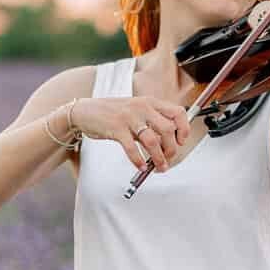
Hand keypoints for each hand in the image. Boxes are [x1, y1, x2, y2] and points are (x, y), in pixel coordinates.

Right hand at [71, 95, 190, 171]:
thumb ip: (151, 123)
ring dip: (158, 158)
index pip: (178, 112)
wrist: (85, 111)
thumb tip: (167, 143)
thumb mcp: (136, 111)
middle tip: (168, 159)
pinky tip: (141, 166)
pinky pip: (132, 148)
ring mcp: (129, 117)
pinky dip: (138, 160)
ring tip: (158, 167)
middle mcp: (142, 107)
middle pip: (168, 130)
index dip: (183, 129)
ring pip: (152, 141)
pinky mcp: (116, 128)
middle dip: (171, 149)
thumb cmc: (112, 113)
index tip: (181, 141)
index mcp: (150, 102)